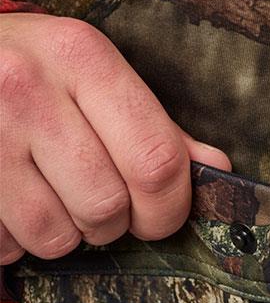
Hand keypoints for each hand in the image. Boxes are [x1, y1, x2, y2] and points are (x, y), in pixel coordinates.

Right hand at [0, 13, 230, 264]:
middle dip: (112, 225)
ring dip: (62, 235)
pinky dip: (14, 241)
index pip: (156, 161)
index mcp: (83, 58)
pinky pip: (5, 244)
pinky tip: (10, 202)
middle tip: (99, 208)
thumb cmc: (26, 69)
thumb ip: (156, 127)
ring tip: (49, 198)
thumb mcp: (90, 74)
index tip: (158, 215)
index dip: (168, 208)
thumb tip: (216, 170)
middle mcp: (27, 87)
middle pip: (107, 206)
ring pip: (55, 235)